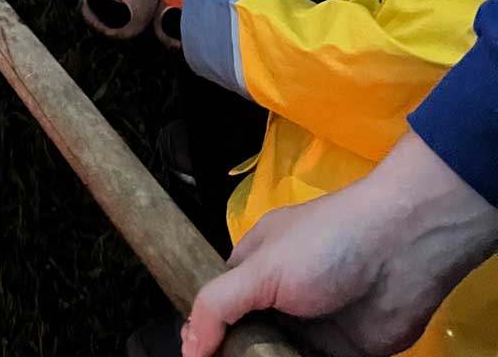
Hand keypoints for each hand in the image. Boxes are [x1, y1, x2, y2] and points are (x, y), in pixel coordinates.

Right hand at [184, 132, 497, 356]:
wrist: (403, 252)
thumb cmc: (325, 244)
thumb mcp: (261, 266)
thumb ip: (218, 305)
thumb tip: (186, 348)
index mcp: (254, 267)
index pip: (217, 308)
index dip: (205, 336)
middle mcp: (279, 300)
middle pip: (246, 341)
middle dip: (237, 356)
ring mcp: (311, 330)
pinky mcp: (342, 355)